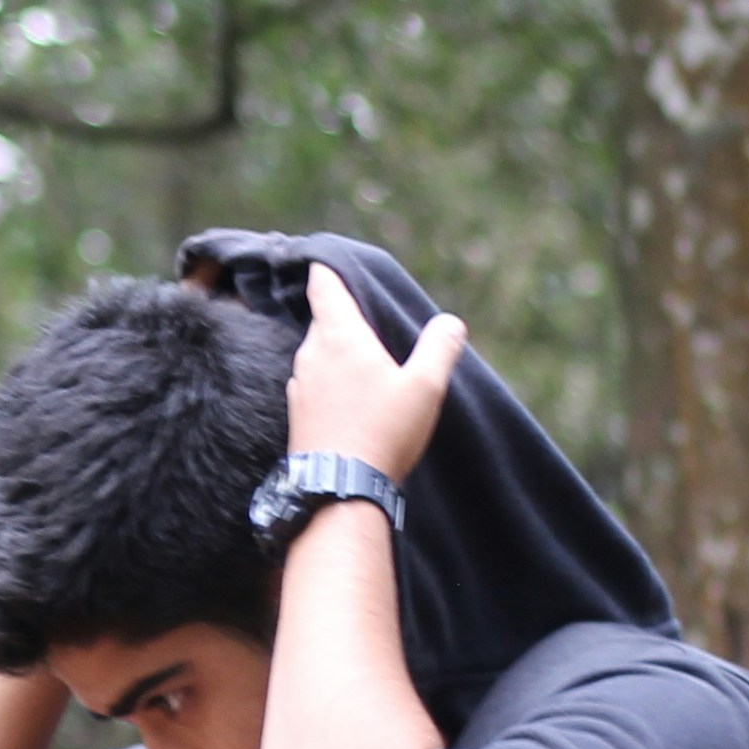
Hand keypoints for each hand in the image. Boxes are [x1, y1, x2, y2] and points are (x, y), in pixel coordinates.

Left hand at [287, 264, 467, 480]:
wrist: (339, 490)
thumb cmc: (383, 432)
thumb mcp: (424, 386)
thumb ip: (439, 348)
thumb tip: (451, 322)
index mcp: (339, 336)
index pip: (325, 286)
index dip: (326, 269)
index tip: (327, 258)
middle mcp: (311, 354)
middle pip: (323, 319)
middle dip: (341, 314)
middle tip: (366, 315)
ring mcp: (299, 385)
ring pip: (316, 353)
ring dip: (336, 351)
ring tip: (365, 360)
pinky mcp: (297, 414)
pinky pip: (313, 383)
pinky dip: (329, 380)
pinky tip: (350, 398)